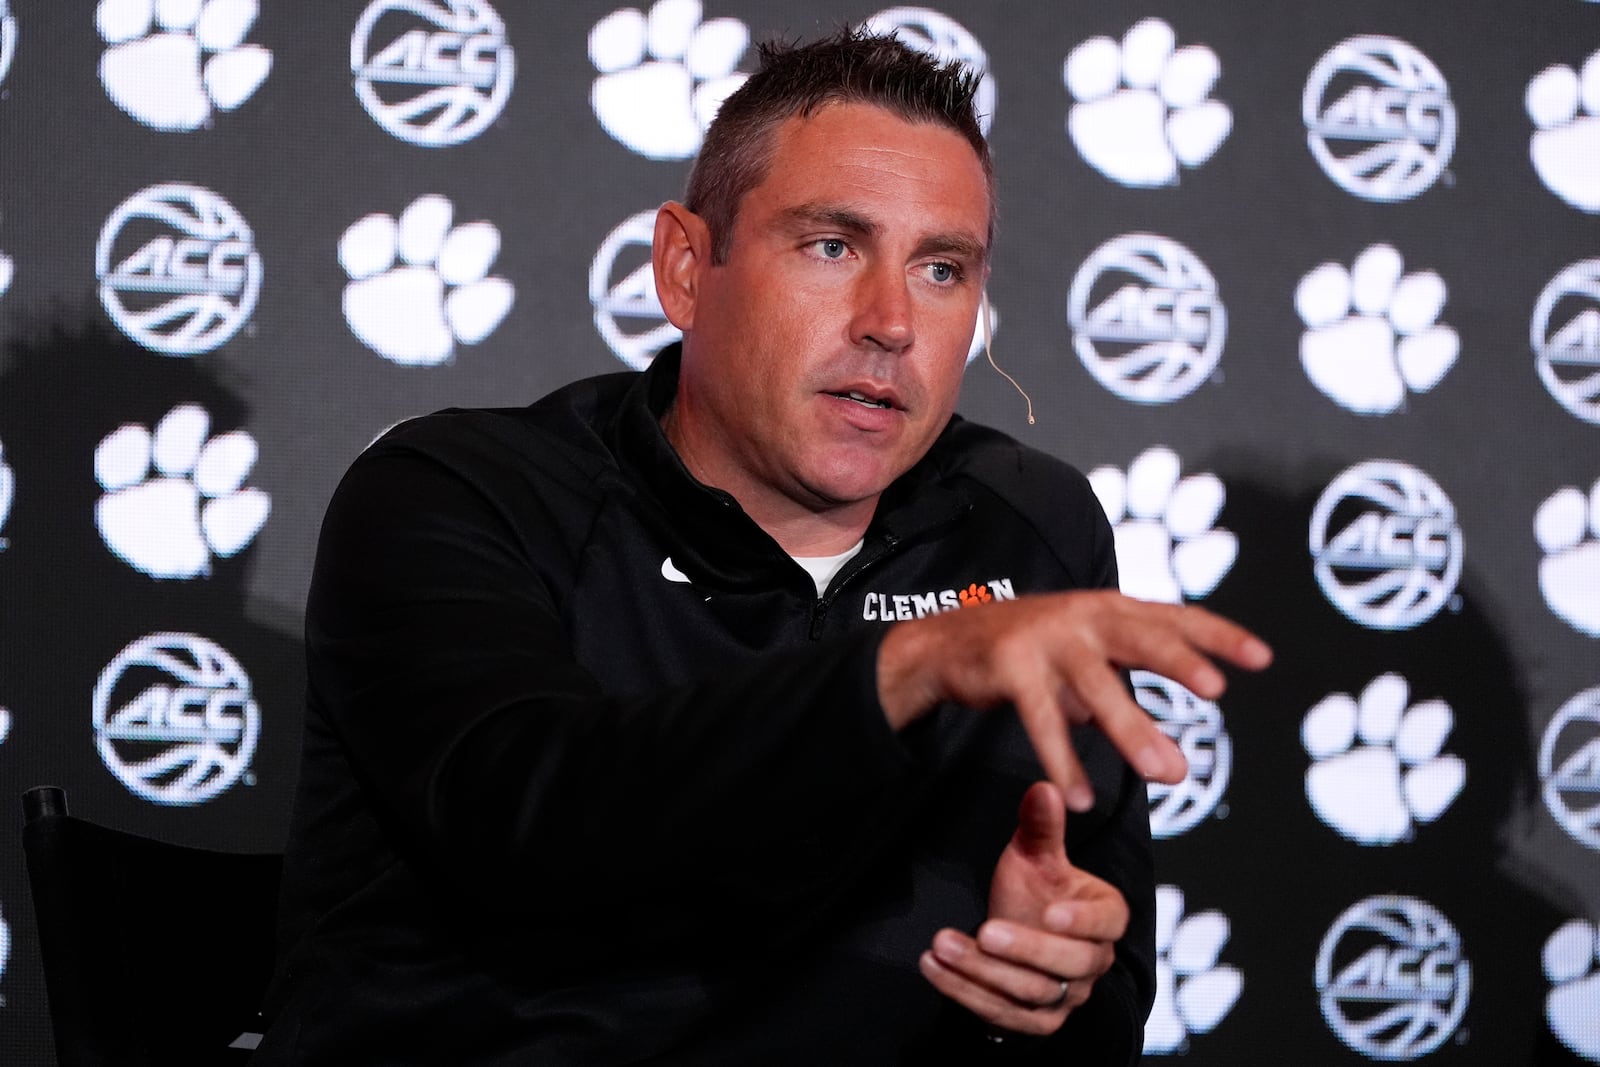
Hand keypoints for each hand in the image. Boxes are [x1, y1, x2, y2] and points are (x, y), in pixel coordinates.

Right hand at [877, 590, 1270, 809]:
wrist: (949, 643)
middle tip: (1216, 693)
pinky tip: (1082, 797)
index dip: (1218, 636)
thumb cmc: (1030, 651)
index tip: (1262, 658)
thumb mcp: (1085, 658)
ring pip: (1097, 686)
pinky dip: (1064, 760)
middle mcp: (1084, 617)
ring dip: (1132, 730)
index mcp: (1111, 610)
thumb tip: (1168, 750)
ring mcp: (1046, 638)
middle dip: (1180, 662)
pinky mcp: (1011, 666)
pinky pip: (1043, 720)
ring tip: (1168, 773)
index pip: (1174, 618)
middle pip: (1140, 636)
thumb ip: (1126, 687)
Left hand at [918, 782, 1124, 1035]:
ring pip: (1032, 992)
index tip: (1051, 911)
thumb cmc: (1034, 891)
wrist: (1014, 936)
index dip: (1083, 921)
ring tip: (942, 944)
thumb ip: (1042, 827)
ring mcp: (1066, 996)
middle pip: (1069, 964)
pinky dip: (965, 993)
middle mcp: (1093, 962)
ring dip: (983, 971)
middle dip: (1025, 948)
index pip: (1107, 923)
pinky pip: (1005, 1015)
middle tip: (985, 931)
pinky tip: (933, 967)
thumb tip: (1044, 787)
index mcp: (1105, 917)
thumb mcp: (1035, 856)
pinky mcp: (1036, 1021)